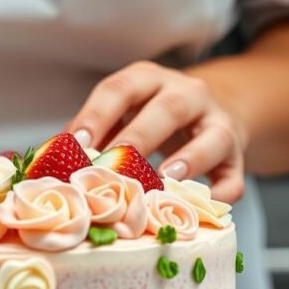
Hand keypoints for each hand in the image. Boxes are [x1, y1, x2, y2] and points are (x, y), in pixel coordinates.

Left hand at [66, 61, 247, 201]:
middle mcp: (187, 93)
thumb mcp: (121, 114)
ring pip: (213, 137)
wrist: (210, 116)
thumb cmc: (150, 121)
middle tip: (114, 165)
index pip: (119, 90)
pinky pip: (233, 176)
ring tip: (165, 180)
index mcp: (147, 80)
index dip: (96, 116)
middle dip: (139, 137)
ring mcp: (218, 123)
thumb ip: (92, 134)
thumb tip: (50, 161)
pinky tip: (202, 208)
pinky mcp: (237, 156)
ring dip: (190, 159)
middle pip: (167, 109)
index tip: (74, 144)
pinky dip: (221, 193)